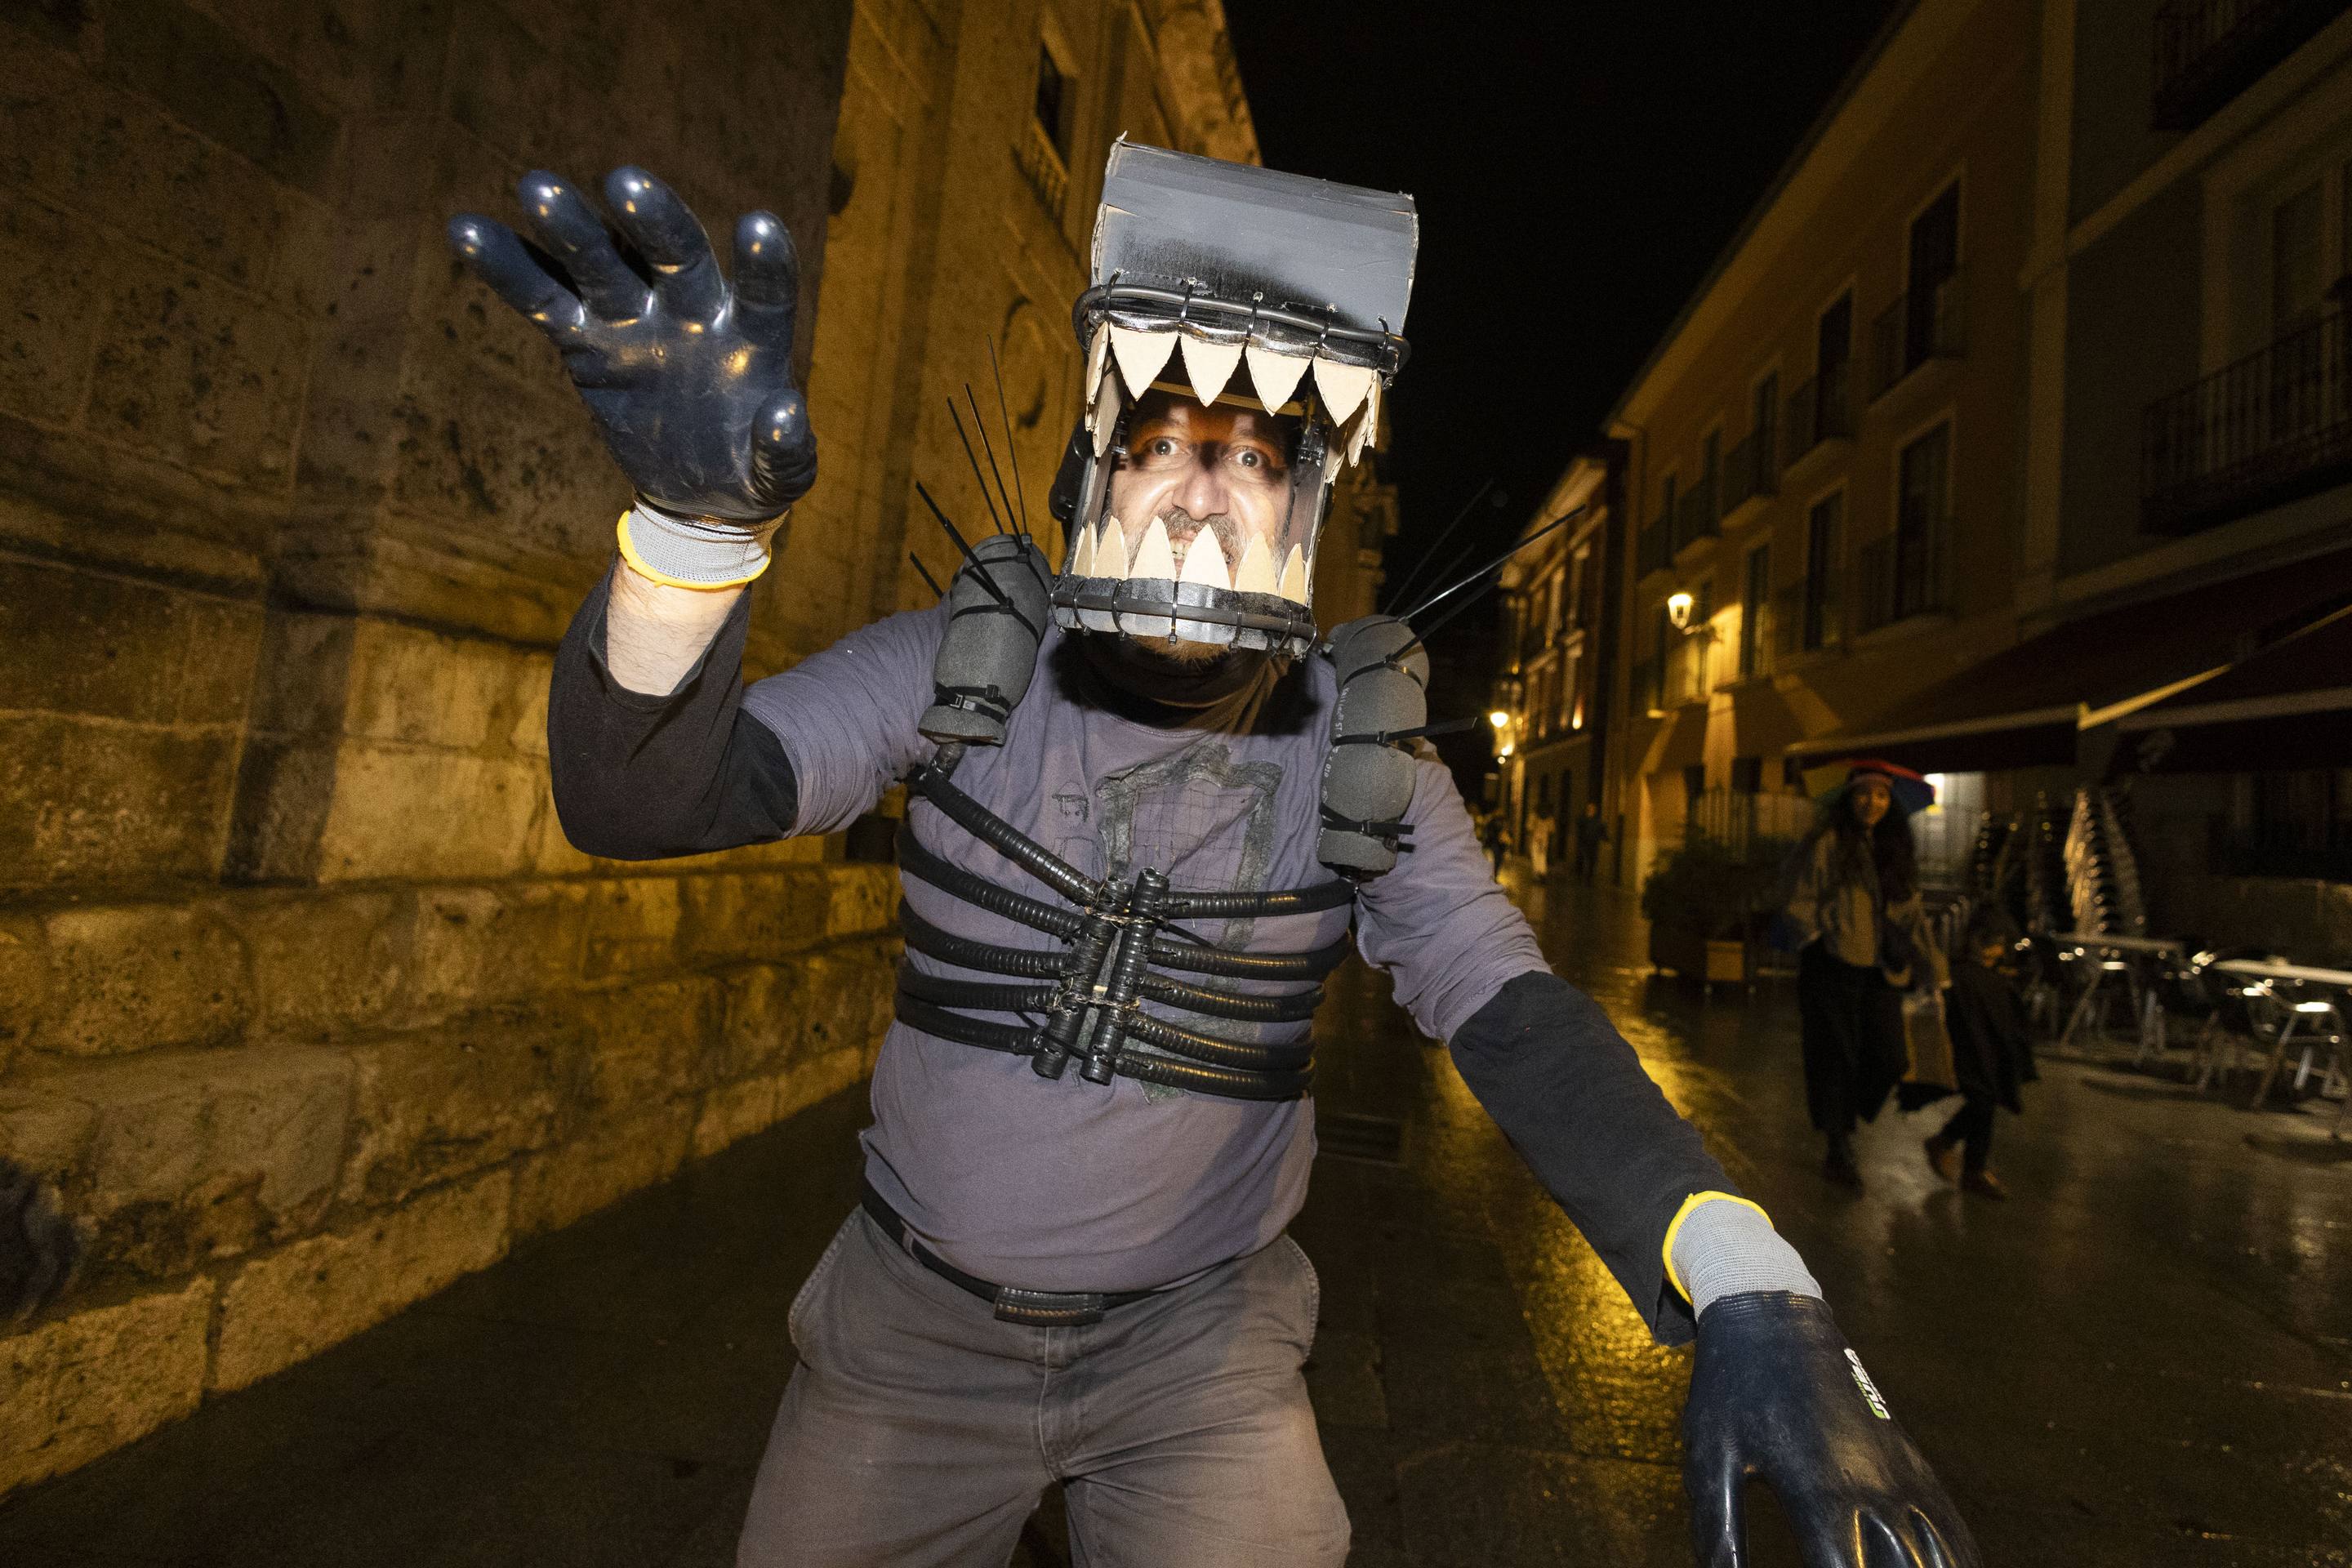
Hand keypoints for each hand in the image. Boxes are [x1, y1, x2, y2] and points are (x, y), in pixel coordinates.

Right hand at [448, 168, 814, 521]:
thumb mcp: (781, 477)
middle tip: (626, 183)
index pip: (764, 295)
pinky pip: (544, 300)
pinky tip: (467, 229)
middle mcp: (693, 312)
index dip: (764, 266)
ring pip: (604, 266)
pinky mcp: (588, 342)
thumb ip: (786, 451)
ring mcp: (637, 322)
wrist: (700, 491)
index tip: (759, 225)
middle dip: (654, 222)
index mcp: (751, 340)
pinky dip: (508, 268)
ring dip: (574, 230)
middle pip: (676, 257)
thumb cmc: (753, 472)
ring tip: (538, 188)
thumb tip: (784, 411)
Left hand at [1684, 1293, 1976, 1566]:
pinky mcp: (1914, 1466)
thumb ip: (1719, 1536)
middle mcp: (1875, 1490)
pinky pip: (1953, 1533)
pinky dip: (1961, 1567)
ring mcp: (1902, 1477)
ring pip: (1943, 1562)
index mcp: (1821, 1492)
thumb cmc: (1732, 1394)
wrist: (1776, 1318)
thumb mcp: (1709, 1461)